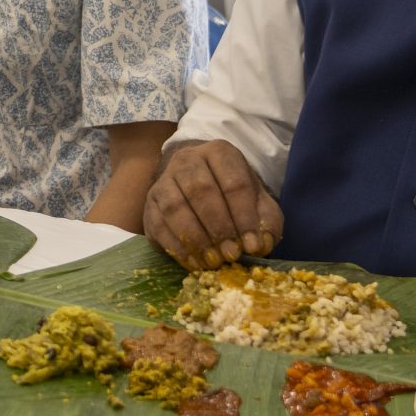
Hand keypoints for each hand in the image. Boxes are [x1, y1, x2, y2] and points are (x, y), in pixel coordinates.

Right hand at [142, 140, 283, 268]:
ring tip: (212, 261)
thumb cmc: (233, 196)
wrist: (198, 185)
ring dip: (195, 238)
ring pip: (175, 206)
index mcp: (220, 153)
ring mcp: (164, 179)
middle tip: (230, 255)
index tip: (252, 246)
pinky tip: (193, 262)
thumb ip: (266, 222)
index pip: (234, 183)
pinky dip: (176, 246)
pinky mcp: (149, 201)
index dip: (244, 217)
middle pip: (201, 191)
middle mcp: (188, 160)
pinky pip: (158, 223)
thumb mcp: (258, 203)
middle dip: (218, 227)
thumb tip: (261, 244)